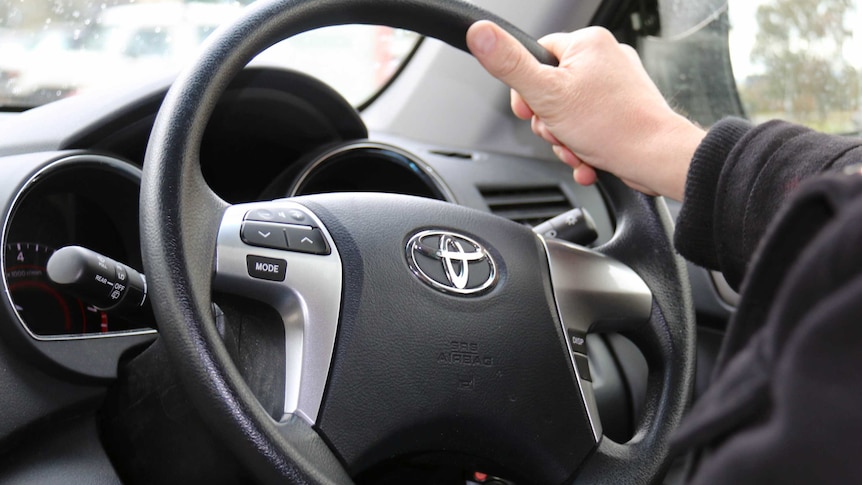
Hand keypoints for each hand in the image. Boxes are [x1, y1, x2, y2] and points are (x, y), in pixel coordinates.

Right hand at [466, 21, 705, 200]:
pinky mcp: (624, 110)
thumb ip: (510, 64)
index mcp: (587, 43)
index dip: (526, 89)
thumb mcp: (546, 94)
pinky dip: (584, 146)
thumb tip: (479, 32)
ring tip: (577, 148)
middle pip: (551, 89)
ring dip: (565, 139)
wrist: (656, 158)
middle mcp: (605, 58)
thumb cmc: (612, 126)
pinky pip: (589, 126)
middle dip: (549, 121)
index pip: (536, 55)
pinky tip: (588, 158)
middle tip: (559, 131)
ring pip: (568, 113)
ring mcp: (617, 85)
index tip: (531, 109)